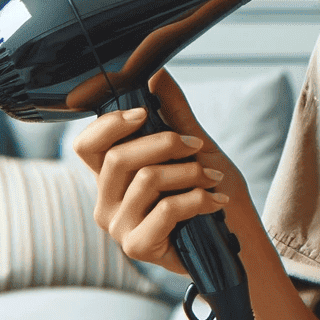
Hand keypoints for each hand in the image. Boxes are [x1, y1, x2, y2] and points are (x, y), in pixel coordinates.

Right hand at [73, 70, 250, 275]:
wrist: (234, 236)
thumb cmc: (209, 190)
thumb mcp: (193, 146)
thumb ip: (172, 112)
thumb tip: (157, 72)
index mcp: (111, 176)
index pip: (86, 145)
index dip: (108, 125)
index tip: (143, 114)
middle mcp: (106, 201)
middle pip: (118, 158)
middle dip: (165, 143)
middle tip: (196, 146)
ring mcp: (119, 226)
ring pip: (146, 180)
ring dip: (189, 172)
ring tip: (212, 178)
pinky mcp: (137, 247)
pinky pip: (165, 209)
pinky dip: (197, 199)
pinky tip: (215, 201)